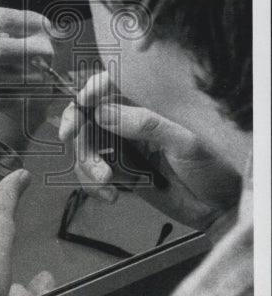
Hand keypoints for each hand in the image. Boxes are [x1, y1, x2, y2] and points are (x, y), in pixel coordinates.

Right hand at [58, 71, 240, 227]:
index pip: (112, 86)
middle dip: (79, 133)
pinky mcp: (121, 173)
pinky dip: (94, 186)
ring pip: (87, 149)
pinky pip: (93, 175)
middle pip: (88, 118)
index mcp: (148, 107)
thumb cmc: (214, 168)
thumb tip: (103, 111)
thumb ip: (146, 125)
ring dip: (88, 166)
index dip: (92, 89)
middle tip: (74, 142)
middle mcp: (131, 124)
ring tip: (107, 183)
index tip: (82, 102)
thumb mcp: (186, 142)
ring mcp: (124, 149)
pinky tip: (111, 196)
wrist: (220, 209)